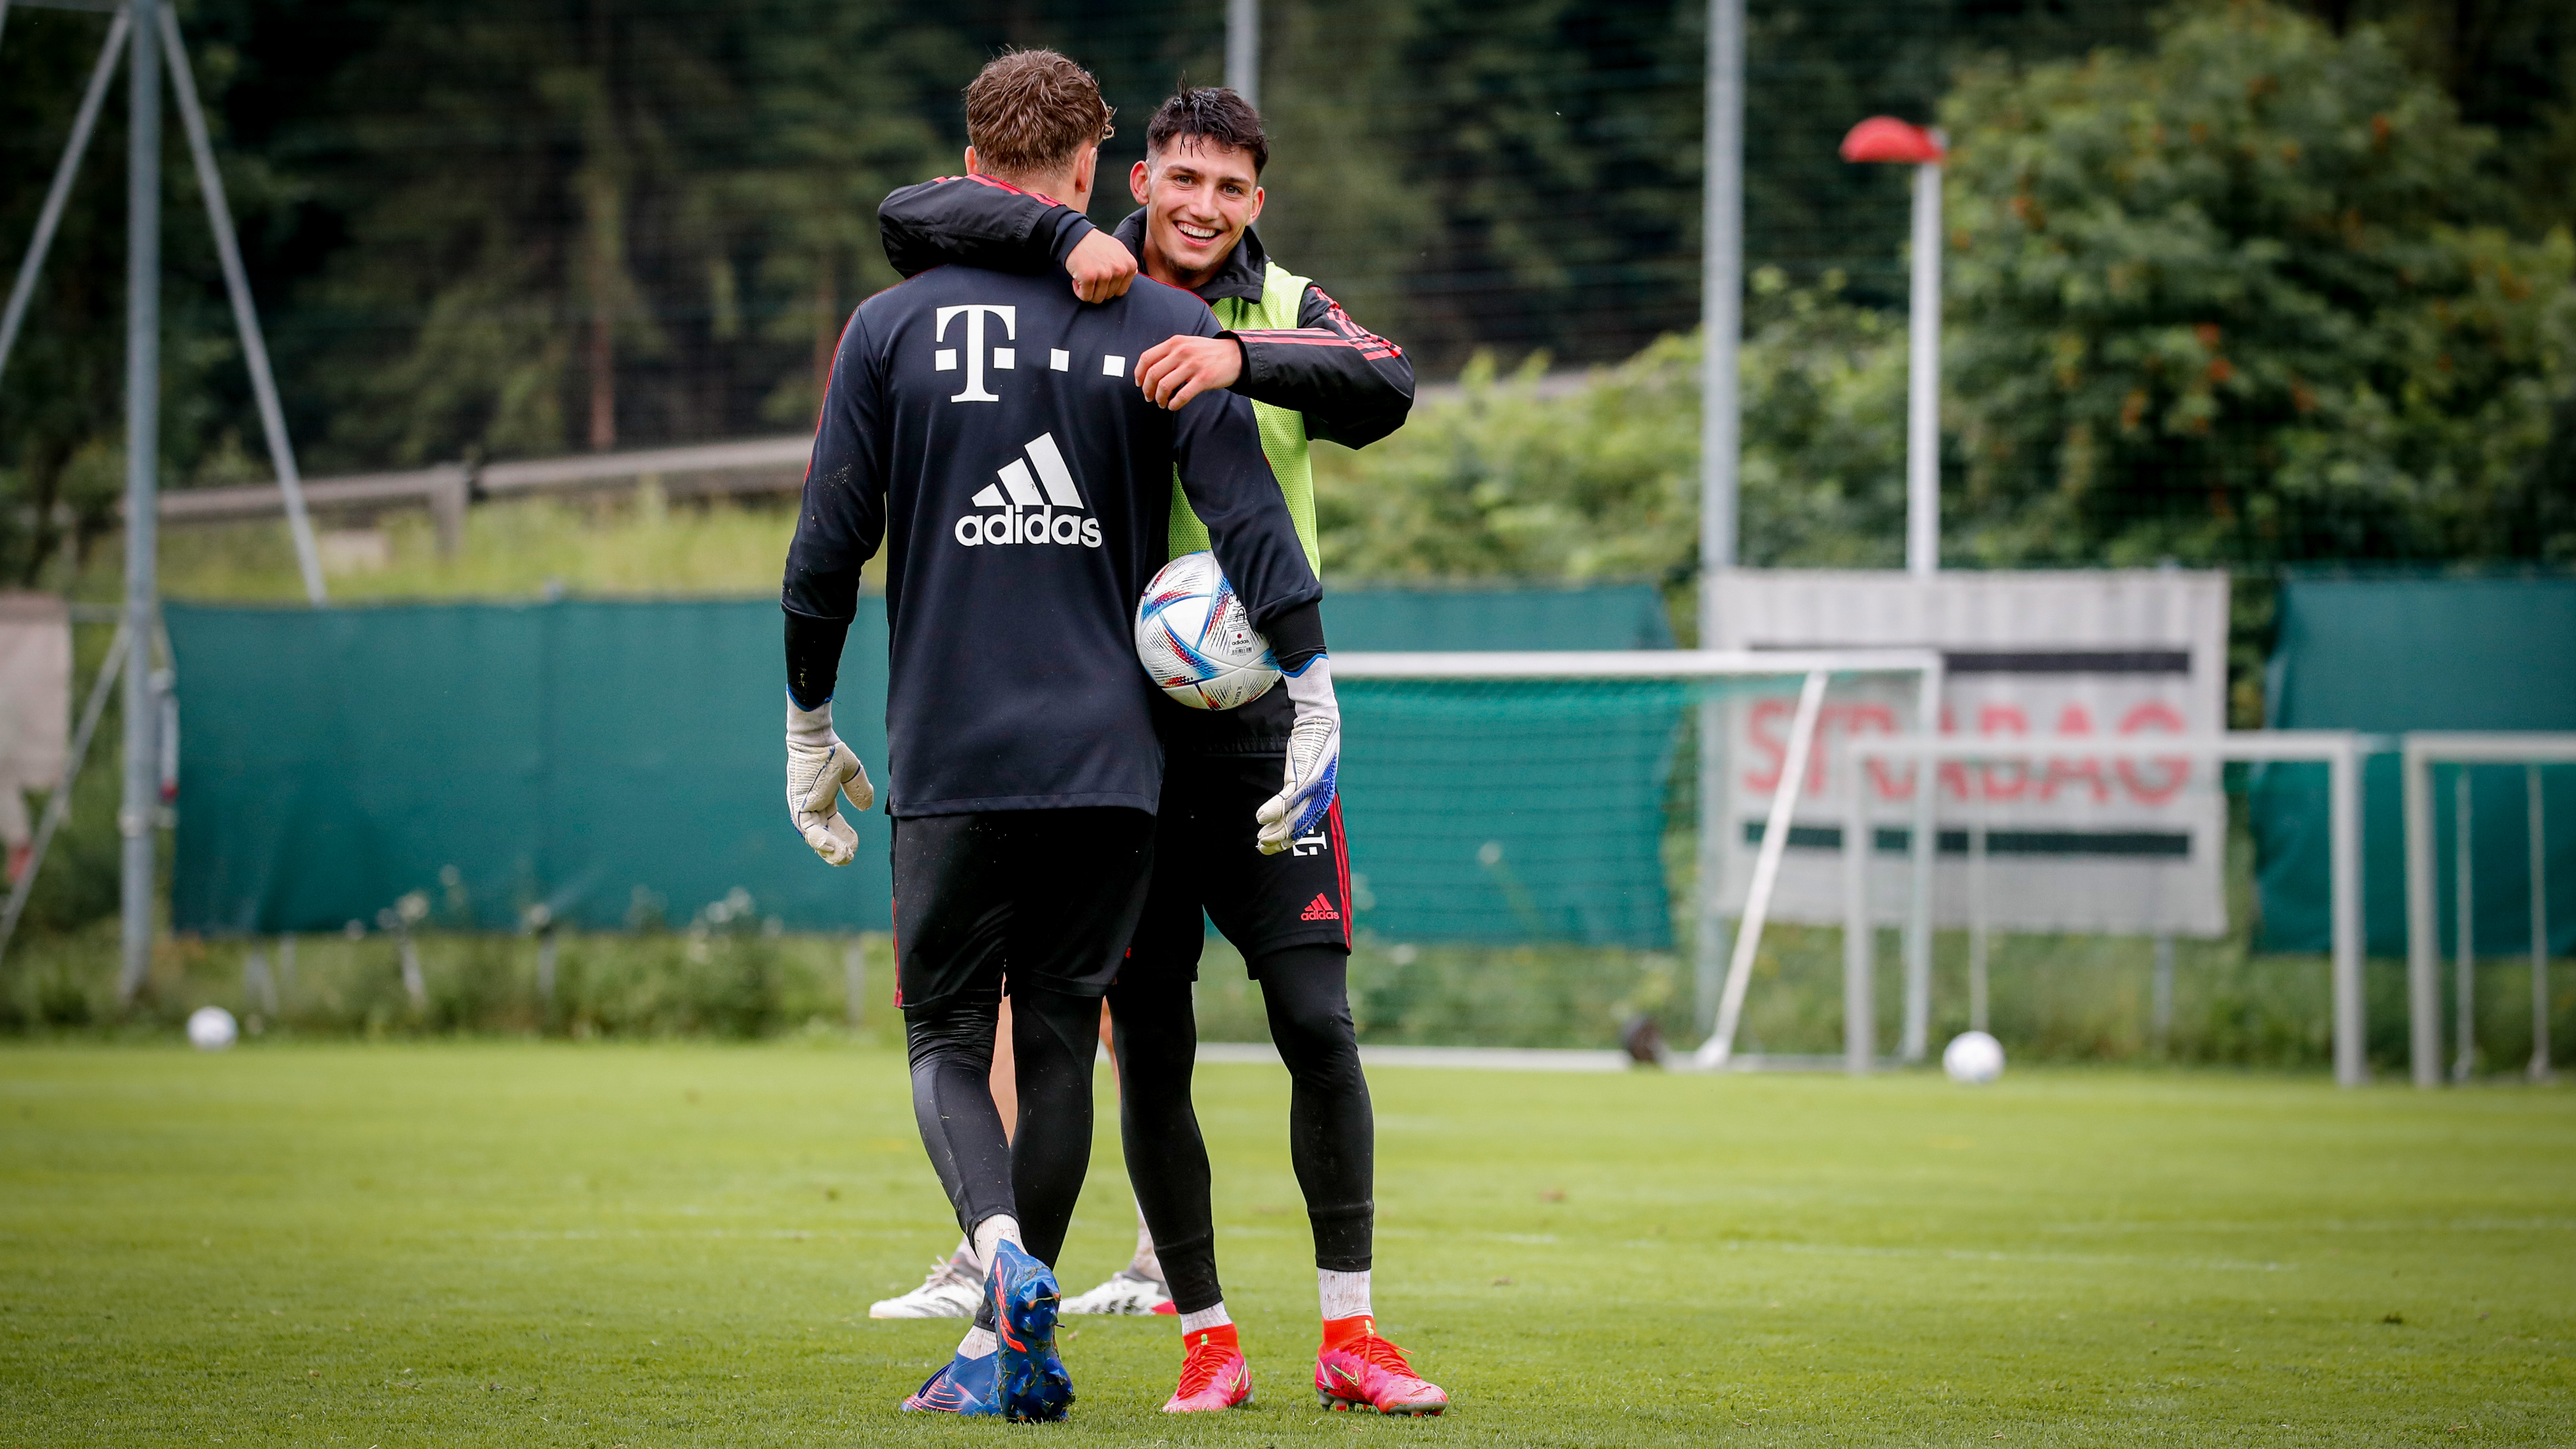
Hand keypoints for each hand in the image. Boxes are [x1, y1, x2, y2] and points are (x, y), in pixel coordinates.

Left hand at [786, 697, 873, 866]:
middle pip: (822, 836)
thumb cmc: (830, 750)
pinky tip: (836, 849)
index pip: (831, 825)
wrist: (817, 738)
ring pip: (815, 838)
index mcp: (820, 800)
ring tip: (844, 858)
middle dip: (836, 850)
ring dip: (830, 850)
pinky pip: (809, 830)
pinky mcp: (800, 806)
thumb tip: (866, 807)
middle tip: (849, 859)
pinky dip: (822, 841)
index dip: (844, 837)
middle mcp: (809, 807)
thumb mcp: (851, 772)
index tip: (854, 846)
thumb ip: (858, 789)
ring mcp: (803, 808)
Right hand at [1065, 228, 1135, 302]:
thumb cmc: (1096, 244)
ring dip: (1088, 290)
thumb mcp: (1118, 249)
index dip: (1109, 286)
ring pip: (1097, 298)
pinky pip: (1085, 297)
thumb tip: (1135, 273)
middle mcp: (1120, 270)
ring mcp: (1105, 274)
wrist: (1075, 235)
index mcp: (1130, 265)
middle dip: (1098, 289)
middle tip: (1091, 274)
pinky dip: (1079, 291)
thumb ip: (1126, 263)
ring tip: (1085, 275)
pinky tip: (1078, 277)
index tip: (1101, 275)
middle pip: (1109, 296)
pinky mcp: (1089, 277)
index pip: (1121, 291)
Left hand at [1136, 334, 1243, 410]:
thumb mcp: (1187, 344)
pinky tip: (1173, 405)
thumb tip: (1150, 370)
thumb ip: (1169, 353)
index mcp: (1175, 343)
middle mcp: (1182, 352)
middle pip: (1153, 374)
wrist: (1235, 355)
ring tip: (1162, 403)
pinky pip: (1182, 395)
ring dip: (1160, 398)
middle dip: (1148, 389)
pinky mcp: (1204, 379)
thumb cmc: (1208, 352)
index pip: (1147, 358)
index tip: (1139, 383)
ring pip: (1165, 386)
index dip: (1139, 373)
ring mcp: (1193, 365)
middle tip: (1149, 397)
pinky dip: (1174, 404)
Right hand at [1256, 657, 1340, 854]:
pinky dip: (1274, 809)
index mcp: (1321, 798)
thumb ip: (1297, 789)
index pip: (1303, 827)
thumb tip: (1283, 805)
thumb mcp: (1305, 772)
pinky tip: (1260, 818)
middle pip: (1298, 827)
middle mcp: (1320, 796)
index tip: (1269, 848)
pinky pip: (1288, 798)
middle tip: (1261, 848)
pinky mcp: (1305, 775)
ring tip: (1260, 839)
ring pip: (1293, 817)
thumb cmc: (1311, 747)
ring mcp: (1313, 787)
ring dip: (1275, 830)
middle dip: (1279, 840)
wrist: (1320, 723)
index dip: (1286, 840)